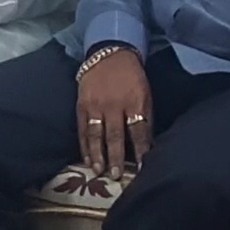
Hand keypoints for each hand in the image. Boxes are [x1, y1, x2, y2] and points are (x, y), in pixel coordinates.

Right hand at [75, 47, 151, 176]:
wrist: (110, 54)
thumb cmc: (132, 78)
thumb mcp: (146, 95)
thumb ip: (145, 119)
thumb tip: (147, 146)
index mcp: (134, 101)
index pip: (138, 130)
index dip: (141, 150)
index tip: (143, 167)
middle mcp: (114, 104)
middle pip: (115, 135)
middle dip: (116, 157)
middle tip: (117, 175)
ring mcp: (95, 105)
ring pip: (95, 134)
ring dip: (97, 155)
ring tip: (99, 172)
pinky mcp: (81, 105)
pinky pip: (82, 129)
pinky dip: (84, 146)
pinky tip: (87, 159)